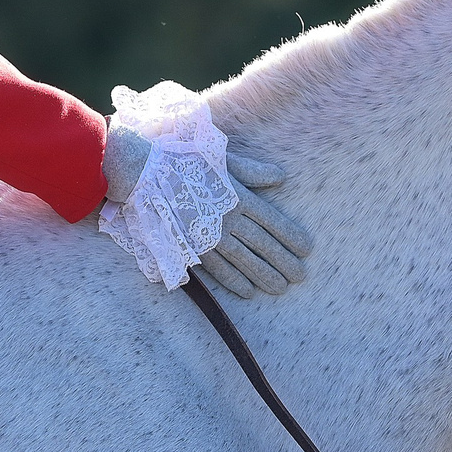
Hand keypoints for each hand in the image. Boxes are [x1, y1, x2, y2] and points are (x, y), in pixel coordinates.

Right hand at [101, 121, 313, 299]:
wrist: (143, 173)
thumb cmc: (183, 160)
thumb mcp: (221, 160)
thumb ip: (252, 171)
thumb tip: (280, 176)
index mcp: (238, 196)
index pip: (273, 220)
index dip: (291, 236)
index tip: (307, 250)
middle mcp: (227, 219)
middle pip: (263, 245)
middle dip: (284, 262)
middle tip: (301, 277)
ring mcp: (209, 235)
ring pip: (244, 261)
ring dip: (264, 276)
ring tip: (281, 288)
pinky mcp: (191, 247)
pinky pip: (218, 270)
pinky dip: (234, 282)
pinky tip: (248, 292)